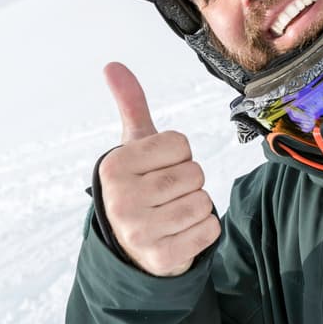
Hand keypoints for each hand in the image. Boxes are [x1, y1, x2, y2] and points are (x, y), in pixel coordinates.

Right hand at [98, 62, 220, 275]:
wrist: (131, 249)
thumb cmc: (138, 187)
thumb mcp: (133, 148)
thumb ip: (131, 106)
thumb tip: (112, 65)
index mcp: (114, 166)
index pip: (179, 144)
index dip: (177, 155)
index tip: (158, 170)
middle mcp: (122, 200)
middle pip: (194, 172)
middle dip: (188, 181)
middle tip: (166, 196)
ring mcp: (140, 232)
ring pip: (203, 201)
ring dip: (196, 206)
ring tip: (172, 214)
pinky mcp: (162, 258)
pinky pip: (209, 229)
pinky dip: (203, 230)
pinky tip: (180, 234)